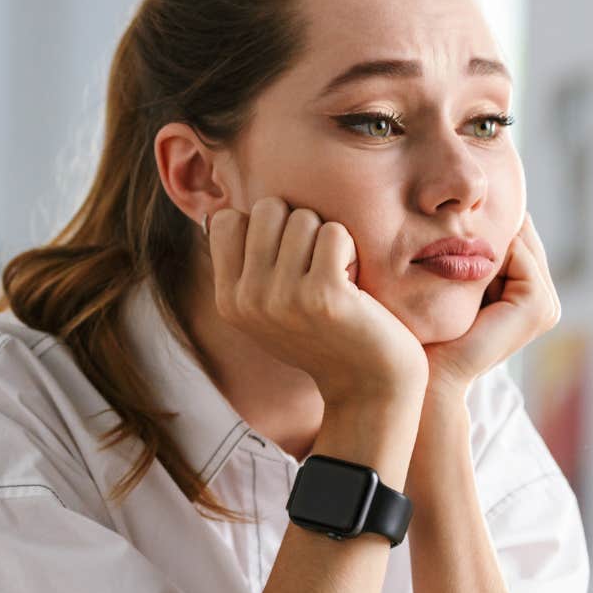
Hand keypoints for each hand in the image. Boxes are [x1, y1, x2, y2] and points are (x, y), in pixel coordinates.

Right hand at [208, 198, 428, 408]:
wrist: (369, 384)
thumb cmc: (325, 334)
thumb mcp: (269, 308)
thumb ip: (247, 266)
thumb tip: (223, 210)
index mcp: (229, 301)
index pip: (226, 220)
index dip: (264, 226)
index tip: (286, 257)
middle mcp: (248, 300)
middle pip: (267, 208)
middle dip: (299, 224)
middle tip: (316, 264)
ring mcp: (283, 298)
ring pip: (303, 217)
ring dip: (328, 239)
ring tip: (336, 276)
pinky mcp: (323, 295)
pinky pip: (334, 232)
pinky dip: (350, 249)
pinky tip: (353, 283)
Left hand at [424, 213, 561, 396]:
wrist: (430, 375)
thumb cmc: (429, 334)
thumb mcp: (450, 284)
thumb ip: (467, 253)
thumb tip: (452, 206)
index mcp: (527, 294)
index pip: (514, 237)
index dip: (484, 221)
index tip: (449, 212)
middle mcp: (543, 300)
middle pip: (520, 236)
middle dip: (489, 222)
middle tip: (450, 210)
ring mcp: (545, 305)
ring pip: (518, 241)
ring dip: (486, 234)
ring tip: (449, 230)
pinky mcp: (538, 306)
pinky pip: (518, 253)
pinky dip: (491, 248)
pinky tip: (458, 253)